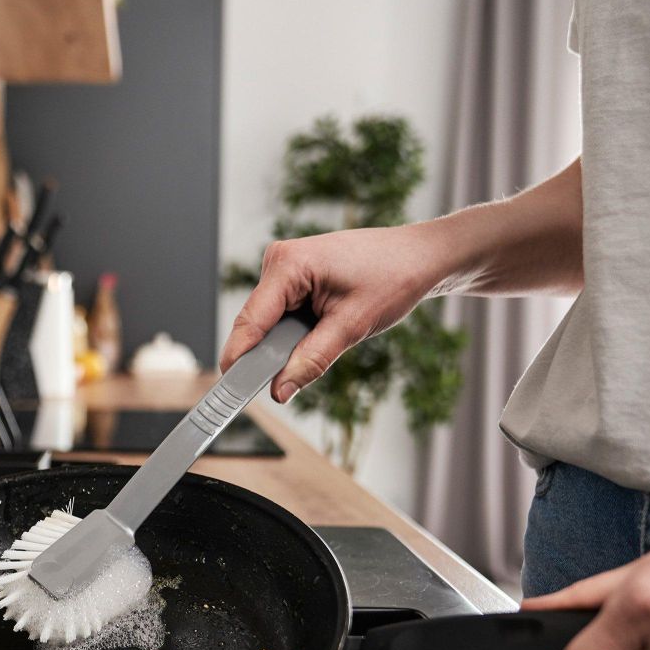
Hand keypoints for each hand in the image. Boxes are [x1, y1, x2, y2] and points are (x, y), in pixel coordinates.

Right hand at [220, 225, 445, 401]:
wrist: (420, 257)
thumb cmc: (394, 277)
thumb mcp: (353, 326)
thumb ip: (312, 359)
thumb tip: (280, 389)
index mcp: (288, 264)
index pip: (250, 321)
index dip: (239, 359)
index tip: (230, 392)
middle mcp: (279, 261)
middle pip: (256, 324)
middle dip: (270, 354)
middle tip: (290, 382)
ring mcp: (285, 267)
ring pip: (269, 322)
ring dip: (288, 341)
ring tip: (327, 339)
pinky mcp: (295, 276)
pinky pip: (283, 314)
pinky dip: (296, 331)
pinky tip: (323, 328)